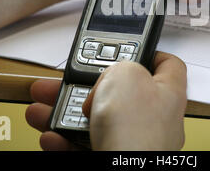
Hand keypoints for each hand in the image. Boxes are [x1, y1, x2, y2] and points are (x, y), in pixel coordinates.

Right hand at [25, 52, 186, 149]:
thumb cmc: (136, 132)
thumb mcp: (125, 75)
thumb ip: (119, 65)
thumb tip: (109, 76)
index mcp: (167, 92)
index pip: (166, 64)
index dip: (147, 53)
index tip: (126, 50)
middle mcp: (154, 118)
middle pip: (118, 93)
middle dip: (84, 86)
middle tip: (63, 82)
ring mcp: (134, 141)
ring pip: (96, 121)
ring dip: (64, 113)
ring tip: (42, 108)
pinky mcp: (115, 158)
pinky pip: (86, 145)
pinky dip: (65, 140)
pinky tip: (52, 136)